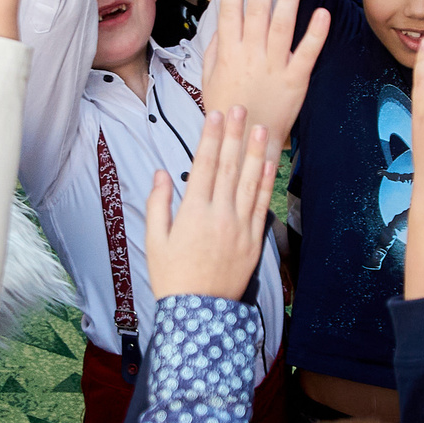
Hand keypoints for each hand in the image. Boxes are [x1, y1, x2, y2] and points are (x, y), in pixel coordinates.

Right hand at [145, 106, 272, 301]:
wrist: (198, 312)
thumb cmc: (171, 276)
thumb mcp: (154, 240)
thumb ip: (158, 204)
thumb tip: (161, 173)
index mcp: (193, 213)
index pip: (203, 165)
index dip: (210, 138)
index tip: (215, 116)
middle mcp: (220, 215)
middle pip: (228, 167)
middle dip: (234, 135)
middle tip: (240, 109)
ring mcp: (240, 227)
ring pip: (249, 182)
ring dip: (255, 153)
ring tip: (260, 128)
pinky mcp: (253, 240)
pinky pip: (262, 206)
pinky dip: (266, 183)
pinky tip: (269, 164)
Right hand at [197, 0, 329, 150]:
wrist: (246, 143)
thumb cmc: (228, 109)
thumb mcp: (209, 79)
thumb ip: (214, 50)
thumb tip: (221, 24)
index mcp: (228, 54)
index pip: (230, 11)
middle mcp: (250, 56)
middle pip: (257, 12)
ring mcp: (274, 67)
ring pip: (282, 27)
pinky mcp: (296, 81)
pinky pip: (307, 53)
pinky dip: (316, 33)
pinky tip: (322, 13)